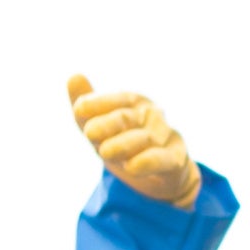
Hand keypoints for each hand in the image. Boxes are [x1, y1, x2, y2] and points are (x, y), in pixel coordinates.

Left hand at [68, 75, 198, 209]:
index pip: (117, 99)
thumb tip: (74, 76)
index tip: (78, 110)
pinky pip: (161, 159)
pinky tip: (132, 166)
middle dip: (107, 124)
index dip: (97, 103)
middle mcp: (150, 115)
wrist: (159, 173)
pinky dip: (146, 162)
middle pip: (126, 117)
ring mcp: (164, 137)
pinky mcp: (174, 160)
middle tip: (89, 133)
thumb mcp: (102, 125)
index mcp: (134, 102)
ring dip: (123, 145)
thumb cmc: (125, 142)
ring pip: (142, 139)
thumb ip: (87, 105)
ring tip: (105, 152)